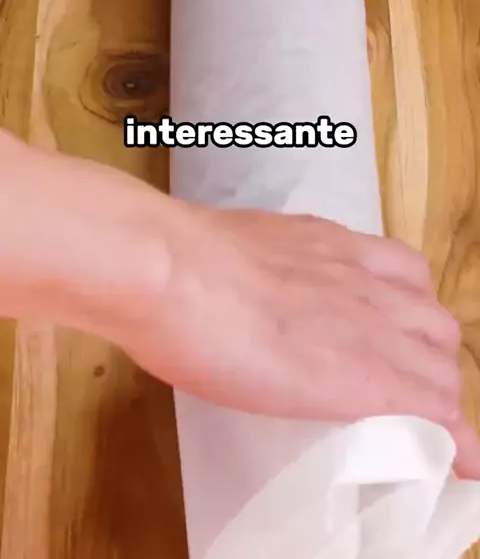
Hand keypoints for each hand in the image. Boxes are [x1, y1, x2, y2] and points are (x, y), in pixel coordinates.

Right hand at [1, 131, 476, 477]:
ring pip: (442, 367)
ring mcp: (369, 326)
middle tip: (399, 385)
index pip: (406, 276)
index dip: (408, 317)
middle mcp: (362, 279)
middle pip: (434, 323)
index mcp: (330, 245)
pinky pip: (436, 412)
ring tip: (418, 426)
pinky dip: (453, 439)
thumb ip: (257, 269)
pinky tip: (461, 461)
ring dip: (437, 396)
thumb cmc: (176, 258)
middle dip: (427, 357)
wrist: (171, 269)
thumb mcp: (232, 250)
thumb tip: (238, 291)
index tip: (398, 343)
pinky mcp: (365, 378)